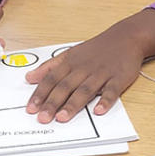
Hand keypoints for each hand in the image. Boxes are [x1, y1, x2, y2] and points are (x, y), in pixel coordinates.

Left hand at [24, 8, 154, 122]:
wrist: (125, 37)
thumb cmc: (95, 49)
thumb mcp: (69, 53)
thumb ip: (49, 66)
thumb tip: (29, 77)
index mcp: (70, 62)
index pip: (51, 79)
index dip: (40, 93)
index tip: (31, 108)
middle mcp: (84, 68)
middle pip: (65, 86)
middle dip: (52, 102)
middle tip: (42, 118)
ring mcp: (101, 73)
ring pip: (85, 90)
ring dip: (73, 104)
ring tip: (62, 118)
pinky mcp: (119, 78)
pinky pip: (111, 90)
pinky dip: (105, 100)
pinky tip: (99, 111)